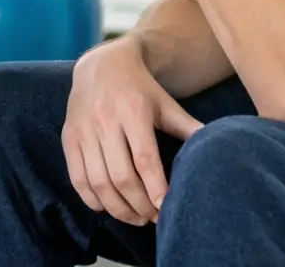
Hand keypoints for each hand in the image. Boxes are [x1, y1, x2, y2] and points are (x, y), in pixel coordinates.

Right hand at [62, 37, 203, 225]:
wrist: (101, 64)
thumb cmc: (139, 88)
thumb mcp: (166, 103)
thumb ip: (187, 128)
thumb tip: (216, 150)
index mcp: (133, 111)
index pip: (145, 160)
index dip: (155, 189)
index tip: (166, 209)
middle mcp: (105, 120)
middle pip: (121, 176)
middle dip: (139, 205)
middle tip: (153, 219)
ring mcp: (83, 130)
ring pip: (98, 182)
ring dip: (117, 208)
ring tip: (135, 218)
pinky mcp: (68, 137)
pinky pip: (77, 178)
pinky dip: (92, 199)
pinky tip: (108, 207)